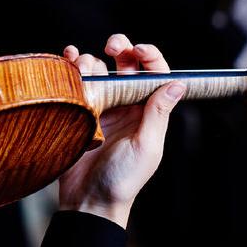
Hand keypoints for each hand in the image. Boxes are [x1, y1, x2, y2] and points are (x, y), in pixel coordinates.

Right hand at [58, 34, 185, 228]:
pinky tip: (69, 59)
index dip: (148, 56)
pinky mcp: (80, 112)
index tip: (137, 49)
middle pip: (125, 64)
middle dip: (120, 48)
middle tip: (111, 46)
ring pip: (99, 69)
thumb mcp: (146, 146)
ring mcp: (101, 107)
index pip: (154, 74)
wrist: (89, 200)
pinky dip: (72, 67)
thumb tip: (178, 84)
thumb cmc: (122, 180)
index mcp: (147, 112)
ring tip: (85, 71)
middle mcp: (126, 105)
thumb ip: (158, 113)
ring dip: (92, 61)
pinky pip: (77, 83)